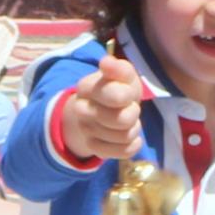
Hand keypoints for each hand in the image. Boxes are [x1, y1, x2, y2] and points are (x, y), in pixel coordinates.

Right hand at [61, 51, 147, 167]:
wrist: (103, 108)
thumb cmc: (119, 88)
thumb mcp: (123, 75)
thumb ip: (119, 69)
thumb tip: (106, 62)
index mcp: (85, 87)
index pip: (116, 96)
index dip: (128, 95)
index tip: (127, 92)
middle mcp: (80, 110)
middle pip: (122, 120)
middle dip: (133, 112)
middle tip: (129, 107)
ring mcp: (86, 131)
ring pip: (124, 137)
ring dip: (134, 128)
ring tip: (128, 120)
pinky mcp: (95, 148)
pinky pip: (123, 152)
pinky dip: (133, 144)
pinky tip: (130, 136)